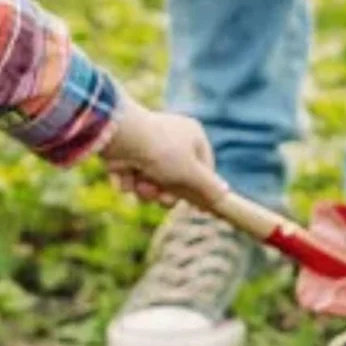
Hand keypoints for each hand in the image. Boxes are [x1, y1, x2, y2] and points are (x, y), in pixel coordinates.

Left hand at [101, 100, 227, 209]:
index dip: (202, 189)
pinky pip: (132, 178)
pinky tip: (125, 176)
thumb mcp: (191, 173)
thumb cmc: (162, 152)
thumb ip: (209, 186)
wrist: (121, 138)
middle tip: (162, 199)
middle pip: (176, 179)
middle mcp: (171, 139)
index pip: (205, 167)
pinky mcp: (125, 155)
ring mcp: (147, 147)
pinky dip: (128, 181)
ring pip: (152, 182)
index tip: (200, 209)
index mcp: (192, 136)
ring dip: (146, 190)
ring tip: (141, 185)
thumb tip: (225, 194)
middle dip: (166, 194)